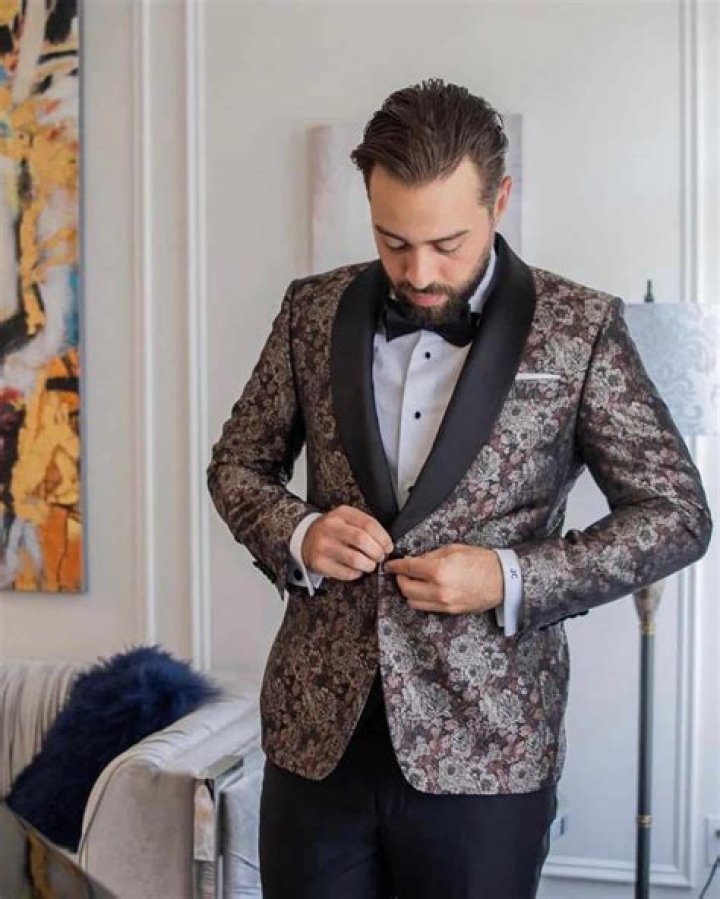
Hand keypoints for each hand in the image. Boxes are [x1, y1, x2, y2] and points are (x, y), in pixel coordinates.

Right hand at [302, 505, 393, 580]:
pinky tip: (356, 569)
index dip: (383, 537)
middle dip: (377, 552)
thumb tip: (385, 543)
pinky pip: (346, 572)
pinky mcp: (320, 563)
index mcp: (341, 514)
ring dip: (368, 565)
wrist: (305, 538)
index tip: (388, 546)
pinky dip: (356, 573)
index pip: (368, 524)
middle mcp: (330, 528)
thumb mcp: (346, 519)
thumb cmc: (332, 530)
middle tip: (380, 556)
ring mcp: (323, 546)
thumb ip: (365, 526)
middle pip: (362, 540)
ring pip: (355, 559)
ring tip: (370, 564)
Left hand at [384, 545, 502, 613]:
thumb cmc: (480, 560)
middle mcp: (438, 590)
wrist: (502, 579)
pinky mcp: (449, 611)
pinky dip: (420, 599)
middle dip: (400, 579)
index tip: (389, 565)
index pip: (407, 569)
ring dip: (408, 591)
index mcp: (438, 570)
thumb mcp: (452, 549)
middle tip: (402, 572)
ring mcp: (444, 603)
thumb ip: (429, 556)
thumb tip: (413, 561)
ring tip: (413, 581)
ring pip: (413, 602)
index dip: (395, 566)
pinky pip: (426, 607)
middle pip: (405, 588)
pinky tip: (424, 590)